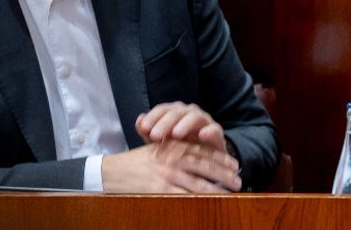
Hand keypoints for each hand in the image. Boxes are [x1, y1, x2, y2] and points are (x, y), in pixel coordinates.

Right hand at [100, 137, 241, 192]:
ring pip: (197, 182)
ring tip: (229, 193)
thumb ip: (176, 147)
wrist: (112, 172)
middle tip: (238, 180)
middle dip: (223, 173)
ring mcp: (167, 174)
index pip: (202, 151)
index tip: (234, 164)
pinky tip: (208, 203)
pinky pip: (183, 196)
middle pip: (204, 165)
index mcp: (173, 146)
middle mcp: (172, 158)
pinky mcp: (160, 189)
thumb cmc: (136, 161)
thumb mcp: (157, 148)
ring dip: (215, 188)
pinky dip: (197, 200)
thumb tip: (197, 149)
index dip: (220, 158)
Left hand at [136, 101, 228, 152]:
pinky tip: (202, 135)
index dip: (153, 117)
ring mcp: (204, 122)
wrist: (202, 160)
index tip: (144, 128)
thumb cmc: (178, 149)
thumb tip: (138, 120)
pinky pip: (214, 129)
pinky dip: (209, 131)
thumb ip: (148, 133)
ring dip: (185, 124)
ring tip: (176, 134)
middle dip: (165, 122)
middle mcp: (189, 113)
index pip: (163, 109)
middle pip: (177, 112)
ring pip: (195, 116)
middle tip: (155, 134)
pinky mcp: (217, 134)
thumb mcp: (161, 144)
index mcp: (174, 113)